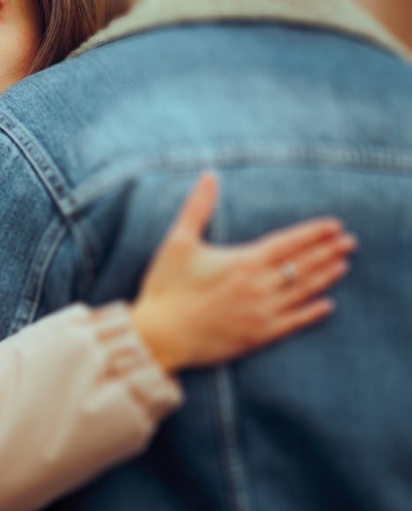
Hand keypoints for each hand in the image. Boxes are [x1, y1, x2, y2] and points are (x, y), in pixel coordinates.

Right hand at [130, 172, 354, 372]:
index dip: (313, 233)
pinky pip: (294, 322)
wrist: (160, 335)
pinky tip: (326, 305)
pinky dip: (312, 312)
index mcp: (244, 261)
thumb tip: (209, 175)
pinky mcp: (258, 335)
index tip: (334, 225)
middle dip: (328, 251)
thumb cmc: (166, 287)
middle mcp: (260, 286)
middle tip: (350, 242)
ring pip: (303, 291)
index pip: (289, 243)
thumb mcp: (178, 241)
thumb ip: (198, 207)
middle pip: (303, 265)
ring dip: (326, 277)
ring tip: (343, 265)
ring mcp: (262, 312)